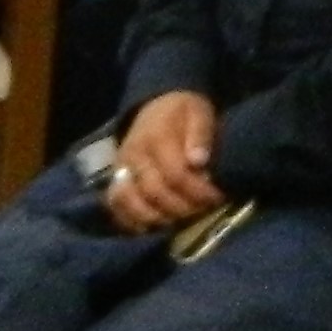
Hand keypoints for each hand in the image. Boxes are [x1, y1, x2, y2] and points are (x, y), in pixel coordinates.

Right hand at [104, 92, 222, 230]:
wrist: (155, 103)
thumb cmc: (182, 112)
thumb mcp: (199, 112)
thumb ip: (200, 134)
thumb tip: (199, 162)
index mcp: (156, 137)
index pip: (175, 174)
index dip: (197, 191)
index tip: (216, 197)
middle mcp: (134, 155)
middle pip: (154, 192)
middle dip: (182, 208)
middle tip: (203, 210)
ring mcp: (120, 168)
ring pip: (130, 202)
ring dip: (157, 218)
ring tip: (181, 220)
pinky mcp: (115, 178)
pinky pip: (115, 204)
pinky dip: (130, 220)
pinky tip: (152, 227)